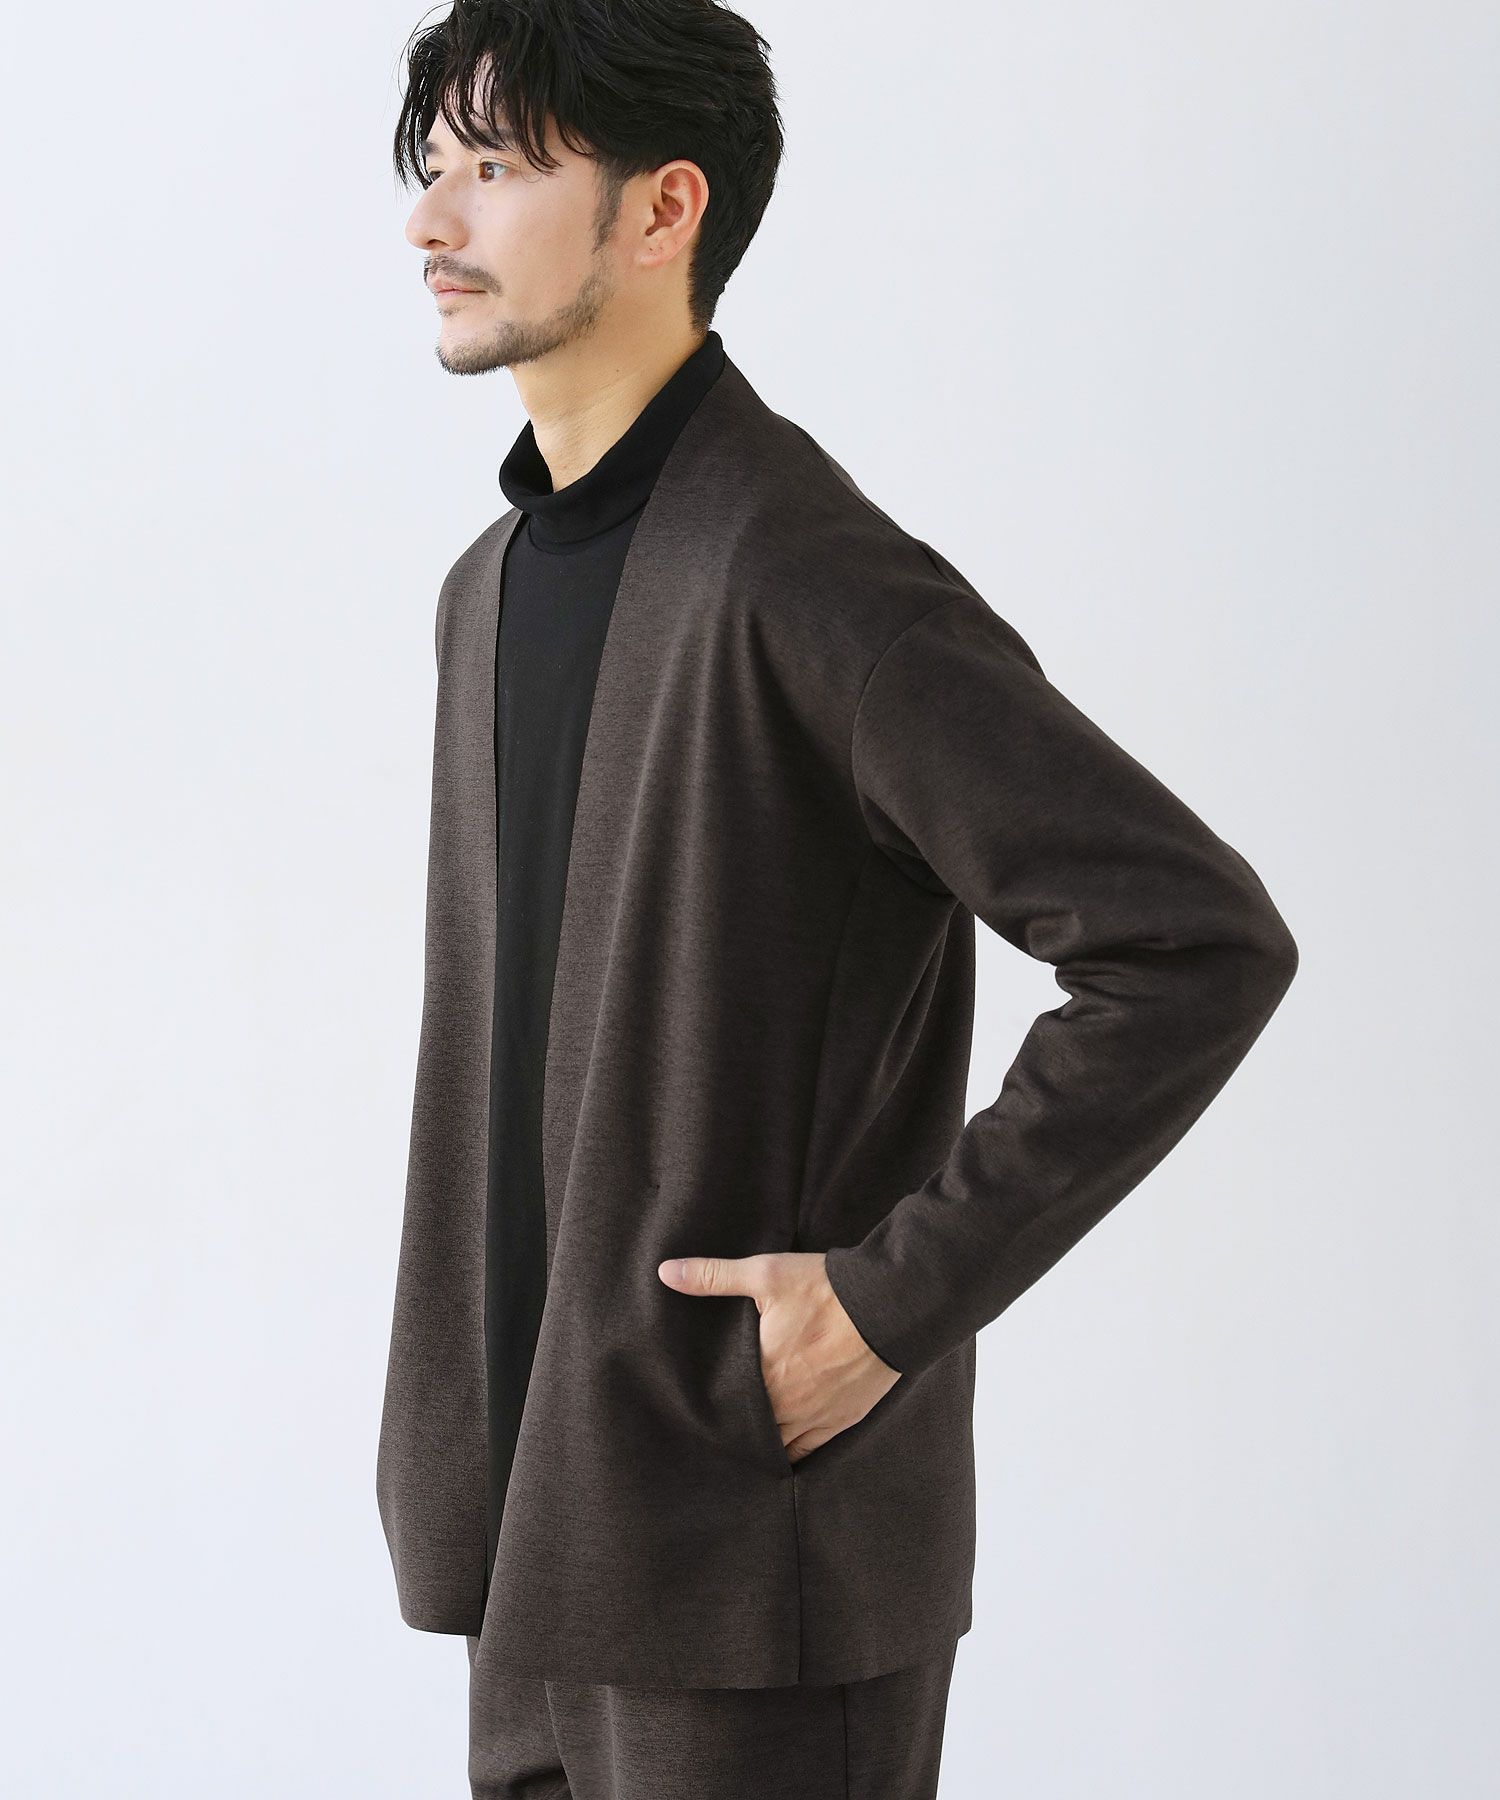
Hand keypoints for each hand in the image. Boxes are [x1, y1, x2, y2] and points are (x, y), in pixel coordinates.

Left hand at [657, 1250, 900, 1462]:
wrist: (889, 1304)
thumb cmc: (825, 1289)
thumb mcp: (766, 1274)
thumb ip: (713, 1276)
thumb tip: (666, 1273)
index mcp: (763, 1373)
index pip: (724, 1406)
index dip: (709, 1409)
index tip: (694, 1409)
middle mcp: (787, 1404)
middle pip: (748, 1430)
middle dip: (733, 1428)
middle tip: (716, 1425)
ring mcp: (816, 1416)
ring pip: (777, 1446)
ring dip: (761, 1442)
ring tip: (744, 1438)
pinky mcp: (842, 1420)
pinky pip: (808, 1451)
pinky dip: (792, 1451)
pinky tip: (779, 1447)